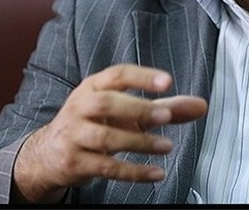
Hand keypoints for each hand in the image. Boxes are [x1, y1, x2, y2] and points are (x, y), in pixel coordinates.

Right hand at [12, 64, 207, 202]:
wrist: (47, 154)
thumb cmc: (93, 124)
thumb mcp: (126, 112)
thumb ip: (164, 108)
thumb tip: (201, 106)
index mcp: (94, 87)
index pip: (117, 74)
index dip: (142, 77)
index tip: (167, 82)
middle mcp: (80, 107)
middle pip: (107, 104)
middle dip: (138, 109)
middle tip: (165, 117)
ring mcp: (74, 135)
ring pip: (106, 137)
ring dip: (139, 142)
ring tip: (166, 146)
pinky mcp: (74, 162)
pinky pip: (105, 167)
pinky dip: (132, 171)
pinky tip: (155, 173)